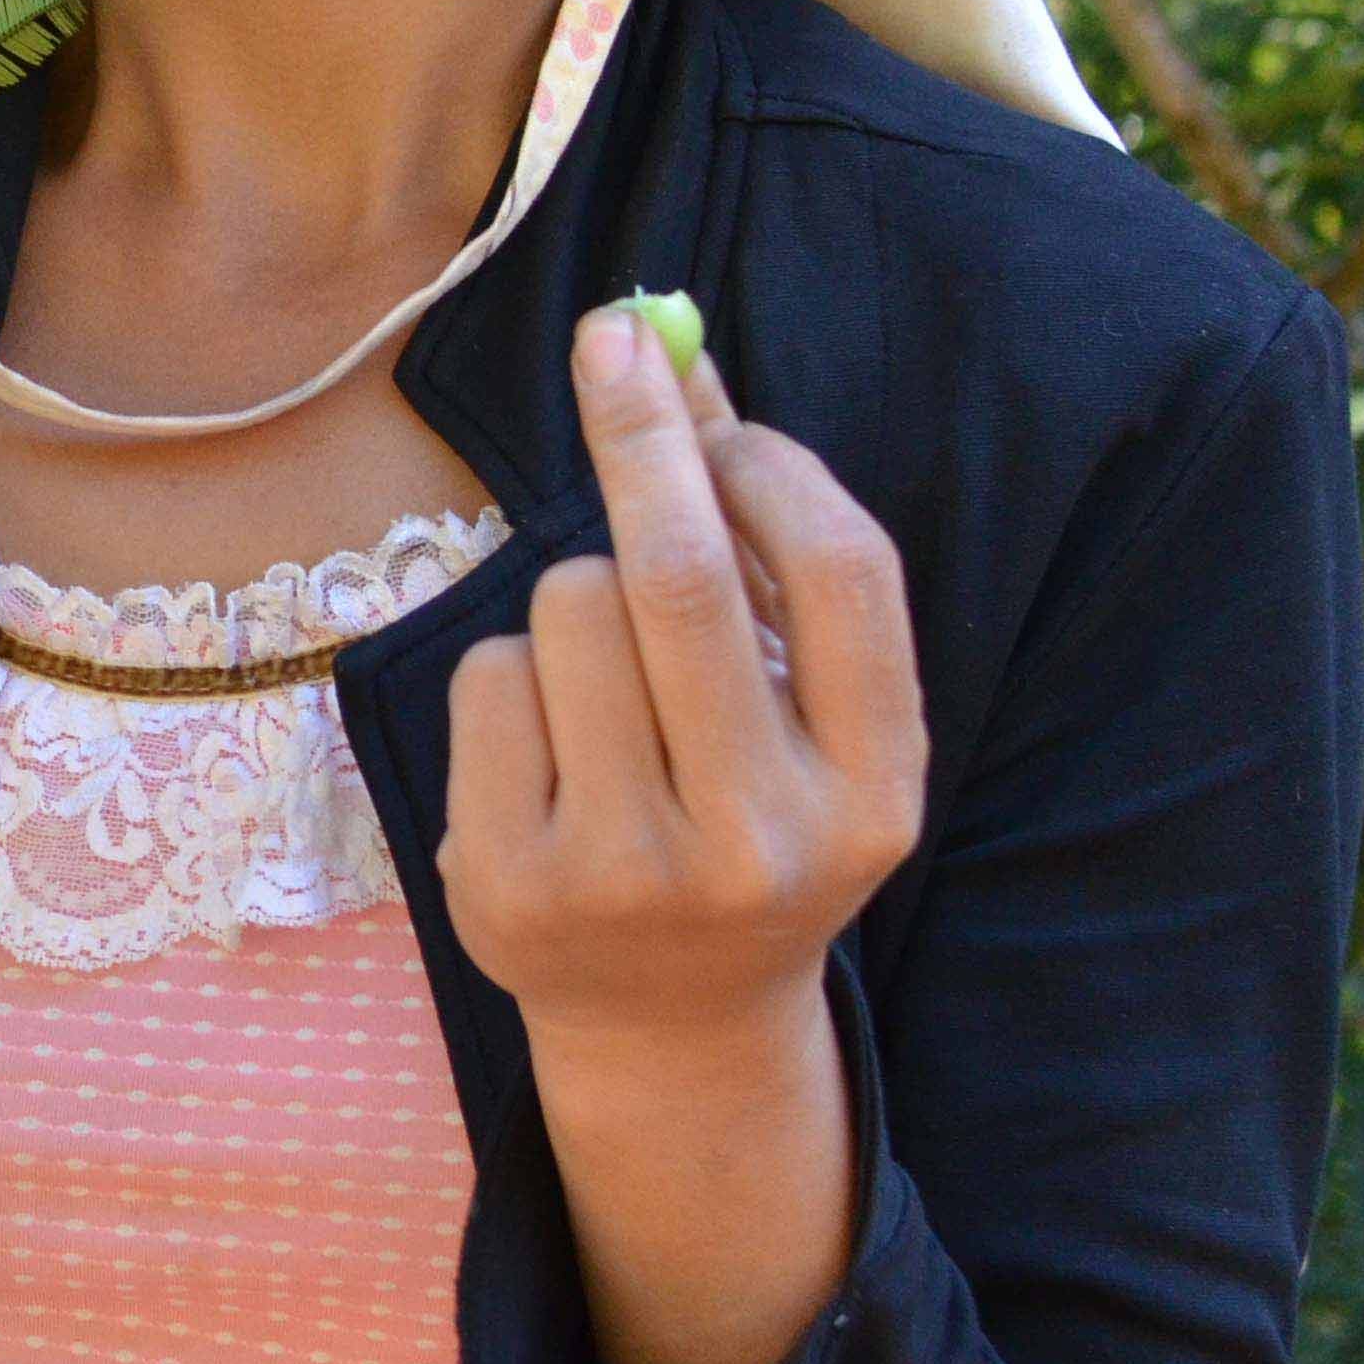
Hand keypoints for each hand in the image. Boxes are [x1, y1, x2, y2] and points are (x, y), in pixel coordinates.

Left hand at [441, 297, 927, 1363]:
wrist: (667, 1025)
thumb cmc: (740, 814)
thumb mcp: (797, 714)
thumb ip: (762, 551)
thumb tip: (681, 356)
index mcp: (873, 795)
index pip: (845, 580)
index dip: (772, 463)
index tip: (703, 388)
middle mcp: (765, 842)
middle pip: (686, 581)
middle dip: (643, 438)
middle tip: (611, 339)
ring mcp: (631, 875)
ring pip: (571, 612)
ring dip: (574, 594)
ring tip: (608, 684)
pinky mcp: (511, 886)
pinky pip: (489, 678)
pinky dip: (510, 673)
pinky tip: (549, 751)